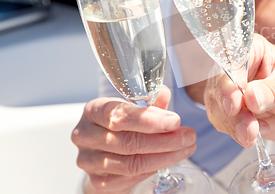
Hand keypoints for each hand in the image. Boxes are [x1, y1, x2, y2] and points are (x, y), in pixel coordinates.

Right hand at [71, 86, 196, 193]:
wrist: (102, 154)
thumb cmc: (121, 126)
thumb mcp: (134, 108)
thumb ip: (149, 102)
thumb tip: (164, 93)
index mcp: (93, 110)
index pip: (119, 115)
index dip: (149, 119)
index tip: (175, 120)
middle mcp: (85, 135)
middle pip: (128, 141)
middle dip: (164, 139)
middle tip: (188, 136)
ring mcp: (89, 161)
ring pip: (131, 162)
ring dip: (164, 156)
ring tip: (186, 147)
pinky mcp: (98, 182)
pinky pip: (131, 177)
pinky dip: (154, 168)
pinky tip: (169, 159)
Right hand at [204, 34, 274, 147]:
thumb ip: (273, 90)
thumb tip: (251, 96)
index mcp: (251, 49)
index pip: (231, 60)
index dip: (228, 81)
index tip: (234, 102)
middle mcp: (233, 66)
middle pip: (219, 86)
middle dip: (231, 111)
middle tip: (248, 128)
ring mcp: (226, 88)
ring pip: (216, 106)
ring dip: (233, 125)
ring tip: (252, 135)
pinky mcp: (224, 109)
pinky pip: (221, 122)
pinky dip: (235, 132)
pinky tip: (253, 135)